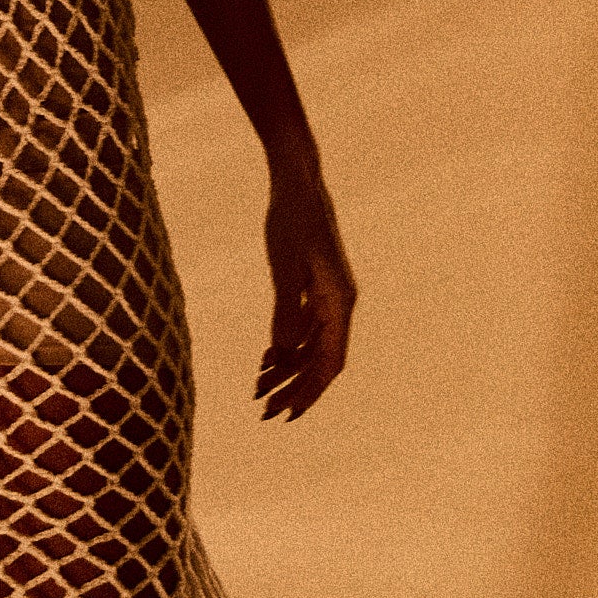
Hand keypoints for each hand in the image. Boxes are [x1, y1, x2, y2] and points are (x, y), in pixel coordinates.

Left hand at [254, 164, 356, 421]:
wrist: (297, 182)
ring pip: (312, 345)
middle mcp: (340, 303)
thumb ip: (286, 309)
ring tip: (257, 389)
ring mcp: (330, 295)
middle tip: (263, 412)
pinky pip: (306, 327)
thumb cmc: (290, 219)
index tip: (287, 416)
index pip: (328, 362)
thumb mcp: (285, 266)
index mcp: (339, 301)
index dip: (309, 391)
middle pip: (320, 360)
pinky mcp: (317, 286)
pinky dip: (287, 345)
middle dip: (294, 388)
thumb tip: (285, 352)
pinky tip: (266, 358)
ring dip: (287, 369)